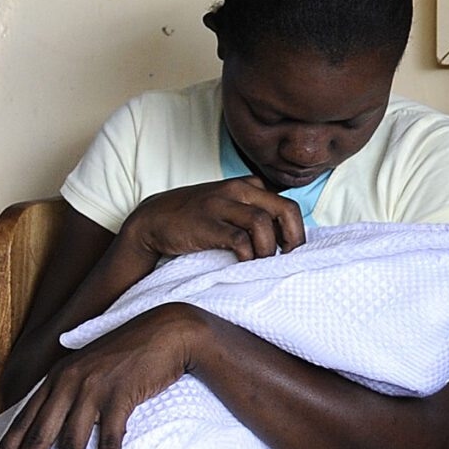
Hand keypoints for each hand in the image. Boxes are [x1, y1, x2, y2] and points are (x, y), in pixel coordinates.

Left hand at [0, 304, 210, 448]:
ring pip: (71, 444)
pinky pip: (110, 440)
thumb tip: (57, 419)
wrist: (169, 330)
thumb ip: (71, 388)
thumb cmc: (130, 351)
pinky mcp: (120, 395)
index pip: (23, 419)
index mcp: (57, 378)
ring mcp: (93, 388)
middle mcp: (68, 383)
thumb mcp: (90, 366)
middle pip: (39, 436)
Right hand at [116, 177, 303, 262]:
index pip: (287, 205)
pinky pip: (239, 239)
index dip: (296, 230)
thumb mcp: (229, 206)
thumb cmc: (197, 217)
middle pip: (285, 209)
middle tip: (288, 258)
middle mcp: (238, 189)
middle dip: (294, 237)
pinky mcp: (207, 224)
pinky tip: (244, 262)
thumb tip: (285, 239)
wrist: (153, 219)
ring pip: (263, 223)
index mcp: (248, 185)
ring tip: (263, 262)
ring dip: (269, 248)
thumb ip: (255, 213)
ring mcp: (222, 205)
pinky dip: (248, 254)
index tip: (291, 250)